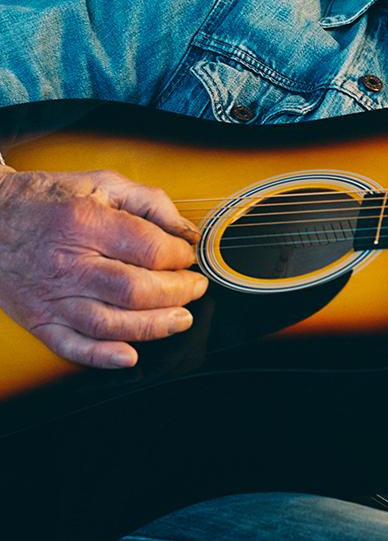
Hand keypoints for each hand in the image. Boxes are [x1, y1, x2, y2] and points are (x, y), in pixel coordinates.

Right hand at [0, 167, 206, 369]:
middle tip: (195, 286)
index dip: (180, 255)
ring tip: (181, 318)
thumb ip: (151, 203)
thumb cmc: (49, 199)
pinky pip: (71, 346)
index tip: (189, 254)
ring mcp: (51, 296)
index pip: (149, 248)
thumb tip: (187, 232)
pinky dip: (101, 356)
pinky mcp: (38, 319)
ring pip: (109, 323)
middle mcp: (68, 263)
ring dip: (153, 326)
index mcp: (86, 223)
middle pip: (134, 290)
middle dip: (177, 292)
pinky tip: (129, 355)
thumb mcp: (103, 183)